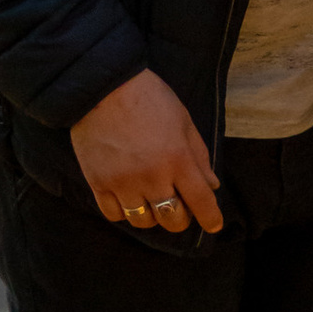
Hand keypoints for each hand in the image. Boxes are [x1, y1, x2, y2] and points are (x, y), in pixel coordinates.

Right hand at [69, 67, 223, 234]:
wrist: (102, 86)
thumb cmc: (149, 98)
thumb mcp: (183, 121)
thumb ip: (199, 155)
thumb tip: (212, 185)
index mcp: (178, 159)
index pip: (201, 202)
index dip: (211, 218)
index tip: (214, 225)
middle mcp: (152, 177)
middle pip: (172, 219)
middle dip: (181, 218)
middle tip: (179, 207)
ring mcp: (123, 183)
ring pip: (143, 222)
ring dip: (152, 216)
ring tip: (151, 201)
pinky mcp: (98, 183)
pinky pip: (114, 215)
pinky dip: (124, 213)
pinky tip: (128, 199)